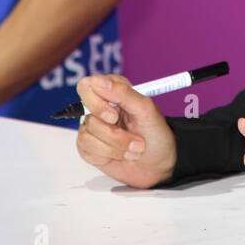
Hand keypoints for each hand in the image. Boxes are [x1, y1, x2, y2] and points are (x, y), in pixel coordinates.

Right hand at [75, 73, 176, 188]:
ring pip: (88, 133)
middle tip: (130, 136)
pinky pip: (87, 149)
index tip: (114, 114)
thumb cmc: (155, 133)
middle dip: (110, 129)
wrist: (159, 163)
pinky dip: (109, 154)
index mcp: (112, 91)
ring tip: (134, 147)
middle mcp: (99, 108)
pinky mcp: (89, 148)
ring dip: (116, 145)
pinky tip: (122, 154)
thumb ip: (122, 92)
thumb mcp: (145, 109)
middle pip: (85, 111)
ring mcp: (92, 128)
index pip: (87, 86)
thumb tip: (98, 81)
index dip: (96, 101)